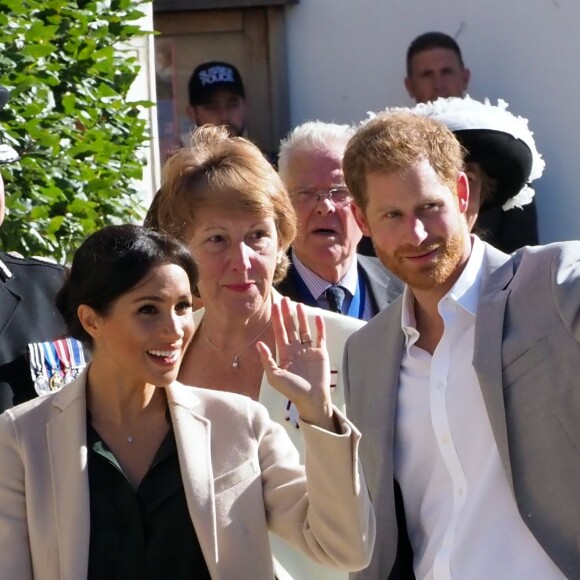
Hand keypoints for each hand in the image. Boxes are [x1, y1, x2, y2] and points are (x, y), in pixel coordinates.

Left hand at [256, 298, 334, 431]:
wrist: (311, 399)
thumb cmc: (292, 390)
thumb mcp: (275, 377)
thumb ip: (267, 360)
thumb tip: (259, 343)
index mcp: (284, 353)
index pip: (280, 332)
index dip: (277, 319)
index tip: (275, 306)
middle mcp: (295, 349)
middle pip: (291, 327)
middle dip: (287, 314)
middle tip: (285, 300)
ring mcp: (308, 350)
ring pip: (304, 329)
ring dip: (302, 317)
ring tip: (299, 305)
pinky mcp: (320, 353)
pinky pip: (320, 337)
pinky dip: (319, 327)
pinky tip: (318, 317)